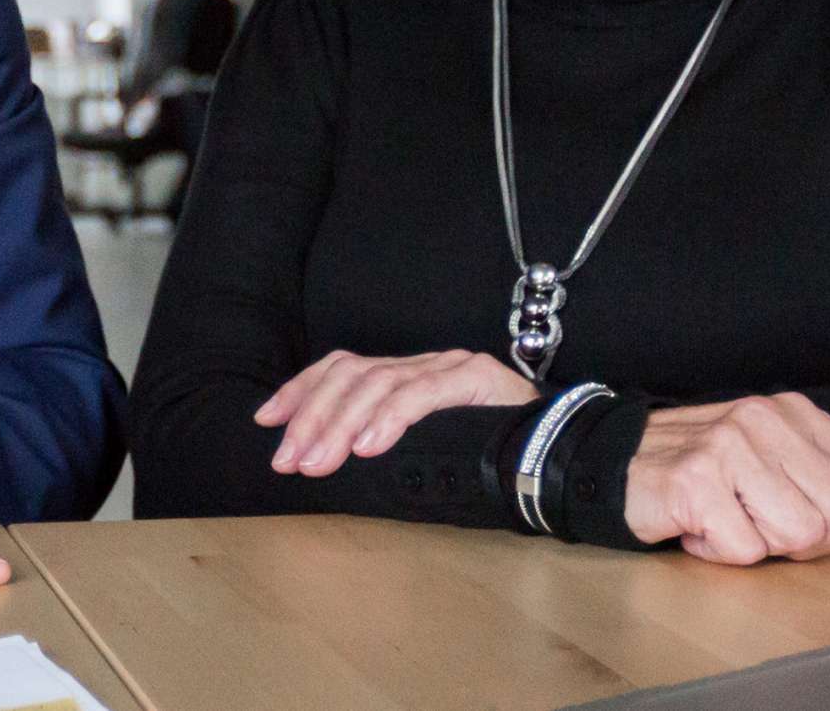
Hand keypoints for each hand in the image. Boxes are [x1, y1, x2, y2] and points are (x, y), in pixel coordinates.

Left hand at [253, 349, 538, 476]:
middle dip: (311, 416)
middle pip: (351, 373)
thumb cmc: (494, 462)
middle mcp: (426, 363)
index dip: (300, 390)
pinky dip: (390, 419)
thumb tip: (328, 466)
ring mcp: (452, 366)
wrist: (563, 453)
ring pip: (379, 381)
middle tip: (289, 458)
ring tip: (319, 460)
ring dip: (340, 425)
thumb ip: (387, 448)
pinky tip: (368, 447)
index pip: (343, 368)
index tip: (266, 420)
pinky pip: (424, 393)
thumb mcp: (427, 453)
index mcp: (410, 375)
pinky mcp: (477, 378)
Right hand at [622, 393, 829, 564]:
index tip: (817, 524)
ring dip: (763, 546)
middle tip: (765, 527)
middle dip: (813, 541)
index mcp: (798, 413)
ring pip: (799, 535)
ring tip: (730, 521)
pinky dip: (721, 553)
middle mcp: (767, 419)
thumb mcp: (784, 477)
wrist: (616, 464)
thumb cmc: (707, 475)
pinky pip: (744, 550)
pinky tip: (700, 528)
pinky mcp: (694, 481)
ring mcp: (730, 445)